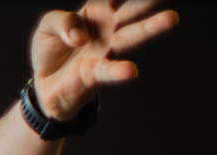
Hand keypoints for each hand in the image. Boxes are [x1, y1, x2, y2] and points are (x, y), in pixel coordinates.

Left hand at [31, 2, 178, 121]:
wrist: (45, 84)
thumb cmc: (51, 51)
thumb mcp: (46, 27)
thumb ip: (61, 21)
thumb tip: (80, 36)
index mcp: (96, 10)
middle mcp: (107, 28)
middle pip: (131, 10)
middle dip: (147, 0)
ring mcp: (105, 50)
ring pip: (130, 36)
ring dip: (150, 28)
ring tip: (171, 18)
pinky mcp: (96, 72)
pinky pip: (109, 70)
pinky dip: (119, 71)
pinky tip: (131, 70)